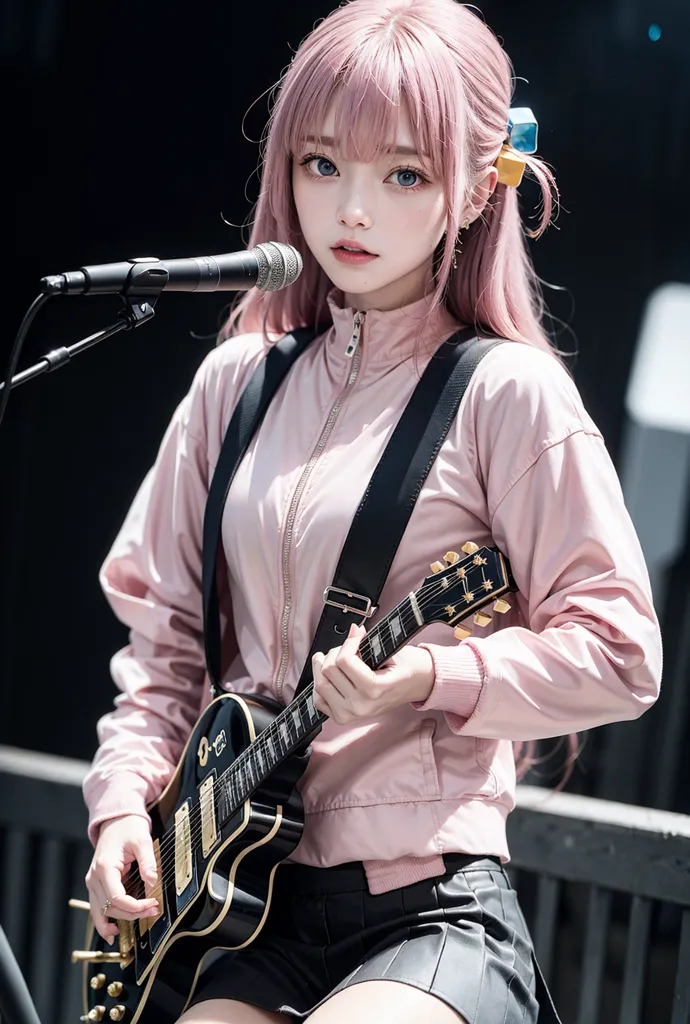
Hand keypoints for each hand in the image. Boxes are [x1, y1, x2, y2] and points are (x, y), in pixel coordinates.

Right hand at [85, 814, 159, 942]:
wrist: (115, 820)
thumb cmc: (128, 827)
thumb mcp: (142, 840)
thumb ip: (147, 861)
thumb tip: (153, 881)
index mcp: (104, 867)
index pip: (117, 898)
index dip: (136, 907)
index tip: (154, 904)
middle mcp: (94, 877)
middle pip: (110, 908)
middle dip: (132, 914)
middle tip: (154, 909)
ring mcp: (92, 882)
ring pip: (101, 912)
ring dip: (118, 920)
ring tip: (138, 923)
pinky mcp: (95, 884)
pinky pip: (97, 908)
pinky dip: (103, 921)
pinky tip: (113, 932)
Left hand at [312, 623, 434, 724]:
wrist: (415, 685)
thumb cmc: (405, 667)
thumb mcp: (391, 651)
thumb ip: (369, 641)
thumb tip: (354, 630)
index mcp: (375, 689)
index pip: (344, 661)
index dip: (348, 642)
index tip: (356, 635)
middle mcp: (361, 705)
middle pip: (329, 670)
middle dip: (335, 652)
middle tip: (346, 647)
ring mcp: (350, 714)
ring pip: (320, 684)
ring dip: (324, 666)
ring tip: (335, 658)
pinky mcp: (342, 718)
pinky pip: (318, 700)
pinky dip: (321, 685)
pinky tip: (332, 676)